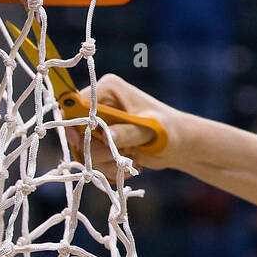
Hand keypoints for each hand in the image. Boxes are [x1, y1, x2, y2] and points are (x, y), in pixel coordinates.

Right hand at [64, 73, 185, 176]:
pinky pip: (93, 160)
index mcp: (108, 89)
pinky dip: (110, 167)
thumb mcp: (150, 130)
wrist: (180, 145)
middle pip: (77, 130)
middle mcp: (100, 105)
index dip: (75, 125)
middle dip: (97, 149)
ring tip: (132, 160)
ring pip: (84, 149)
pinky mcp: (102, 141)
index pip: (77, 105)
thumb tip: (105, 135)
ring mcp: (100, 124)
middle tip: (122, 155)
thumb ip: (128, 133)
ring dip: (106, 161)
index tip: (82, 143)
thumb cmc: (170, 130)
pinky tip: (131, 164)